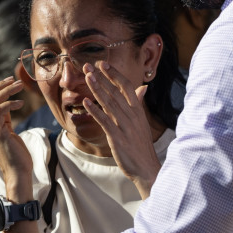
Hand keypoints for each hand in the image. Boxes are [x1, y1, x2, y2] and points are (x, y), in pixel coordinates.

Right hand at [0, 77, 32, 196]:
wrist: (18, 173)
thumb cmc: (17, 155)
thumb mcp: (8, 132)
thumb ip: (3, 120)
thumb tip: (7, 104)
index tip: (8, 82)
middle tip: (13, 80)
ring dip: (7, 91)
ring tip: (20, 87)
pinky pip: (0, 110)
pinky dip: (10, 103)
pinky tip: (20, 103)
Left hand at [83, 62, 161, 197]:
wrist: (146, 168)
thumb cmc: (142, 145)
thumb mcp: (142, 122)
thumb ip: (139, 104)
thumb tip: (143, 88)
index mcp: (138, 111)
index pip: (126, 86)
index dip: (114, 74)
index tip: (102, 64)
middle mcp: (132, 116)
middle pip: (115, 92)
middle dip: (101, 78)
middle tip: (88, 65)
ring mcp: (125, 126)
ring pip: (109, 104)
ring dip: (97, 89)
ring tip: (87, 77)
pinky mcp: (117, 138)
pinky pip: (105, 121)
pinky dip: (95, 111)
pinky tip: (86, 102)